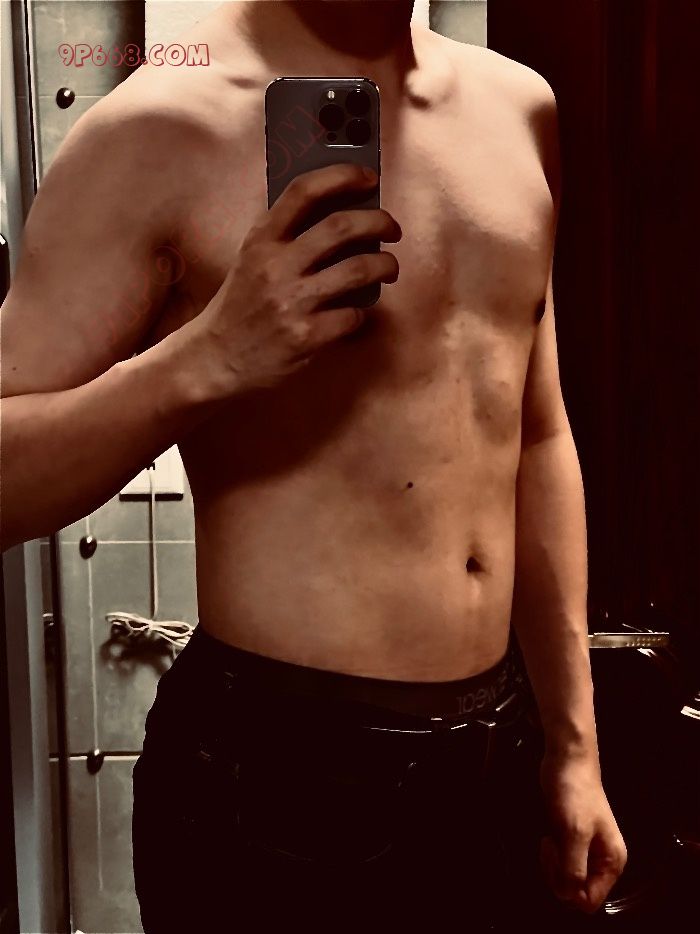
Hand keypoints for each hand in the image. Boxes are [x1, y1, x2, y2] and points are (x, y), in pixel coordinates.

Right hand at [195, 162, 400, 395]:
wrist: (216, 357)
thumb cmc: (241, 305)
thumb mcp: (252, 259)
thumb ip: (287, 236)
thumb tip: (344, 213)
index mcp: (262, 240)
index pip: (303, 191)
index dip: (342, 176)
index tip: (368, 178)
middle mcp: (276, 266)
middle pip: (341, 227)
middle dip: (379, 222)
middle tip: (393, 229)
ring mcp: (291, 302)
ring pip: (358, 270)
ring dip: (385, 265)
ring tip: (389, 268)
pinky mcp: (305, 336)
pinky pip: (353, 316)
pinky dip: (362, 313)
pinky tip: (356, 313)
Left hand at [539, 754, 627, 913]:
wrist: (568, 761)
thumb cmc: (574, 794)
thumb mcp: (575, 832)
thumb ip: (573, 868)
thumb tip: (566, 895)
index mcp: (612, 863)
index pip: (589, 900)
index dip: (568, 888)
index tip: (557, 861)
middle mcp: (602, 862)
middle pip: (576, 892)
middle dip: (558, 875)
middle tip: (549, 848)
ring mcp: (587, 852)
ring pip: (566, 878)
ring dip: (552, 865)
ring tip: (548, 841)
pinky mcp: (572, 841)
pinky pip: (561, 863)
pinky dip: (551, 856)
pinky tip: (548, 838)